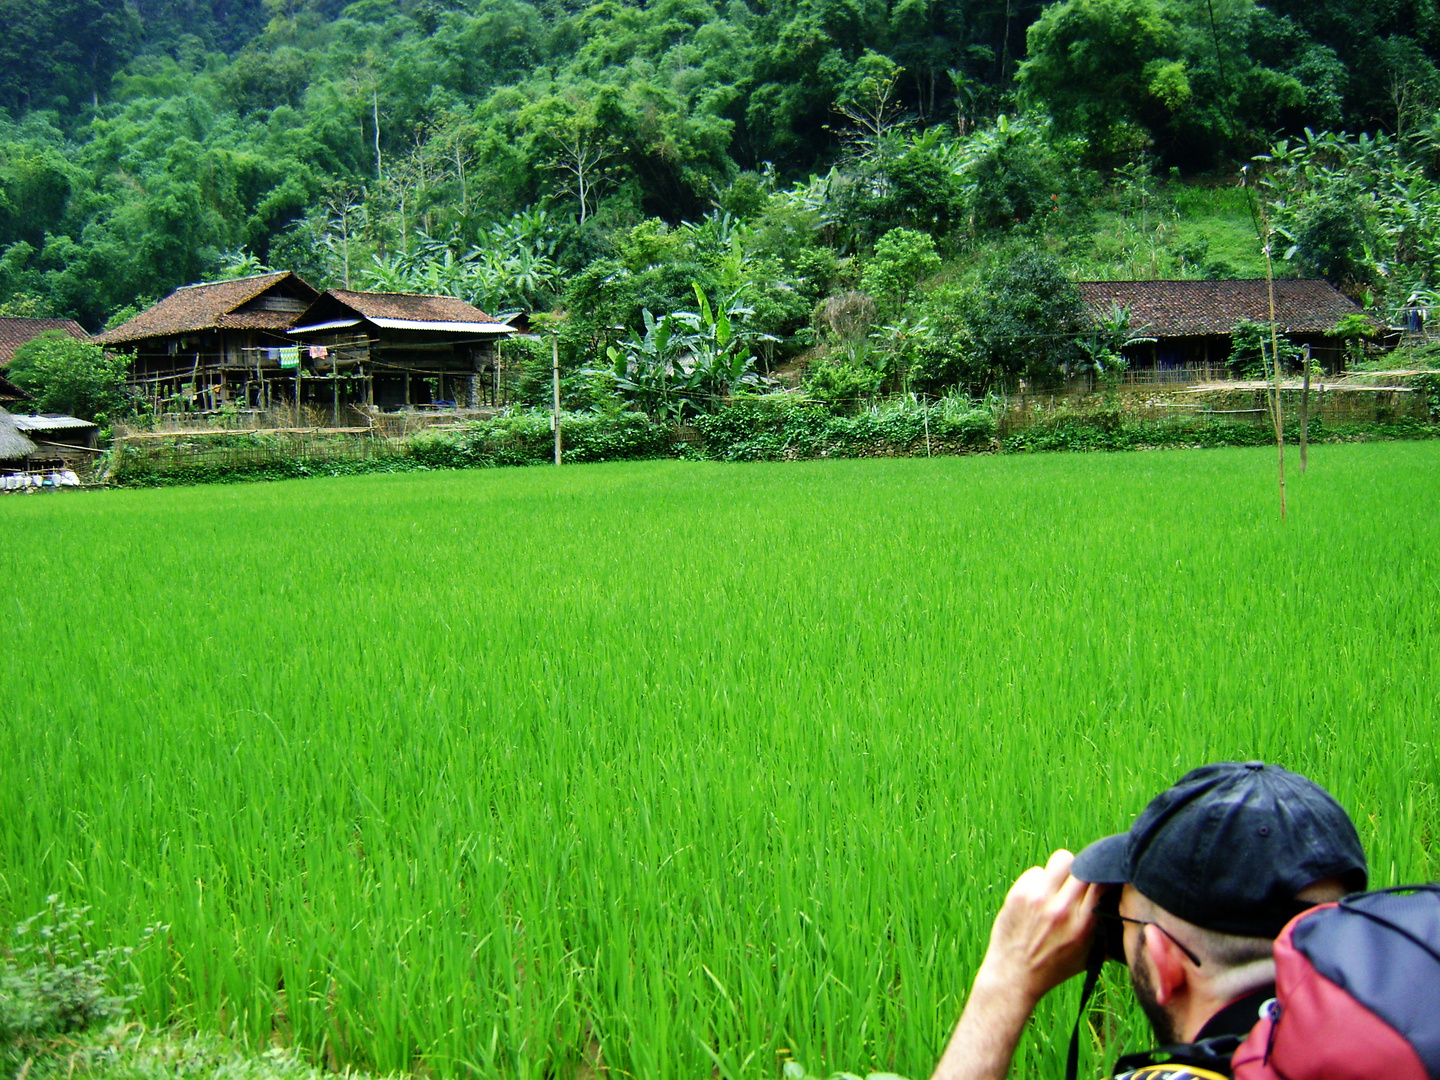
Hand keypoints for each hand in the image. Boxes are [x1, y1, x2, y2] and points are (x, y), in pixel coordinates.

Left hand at [929, 851, 1102, 1079]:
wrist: (1014, 975)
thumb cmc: (1055, 966)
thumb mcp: (1089, 955)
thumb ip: (1107, 932)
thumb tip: (1125, 909)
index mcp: (1083, 924)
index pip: (1102, 882)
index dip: (1106, 875)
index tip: (1105, 878)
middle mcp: (1061, 908)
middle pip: (1084, 864)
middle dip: (1086, 870)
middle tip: (1080, 882)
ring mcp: (1038, 898)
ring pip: (1061, 859)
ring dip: (1063, 870)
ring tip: (1060, 886)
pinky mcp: (1018, 893)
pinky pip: (1037, 871)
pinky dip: (1040, 880)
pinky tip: (1039, 897)